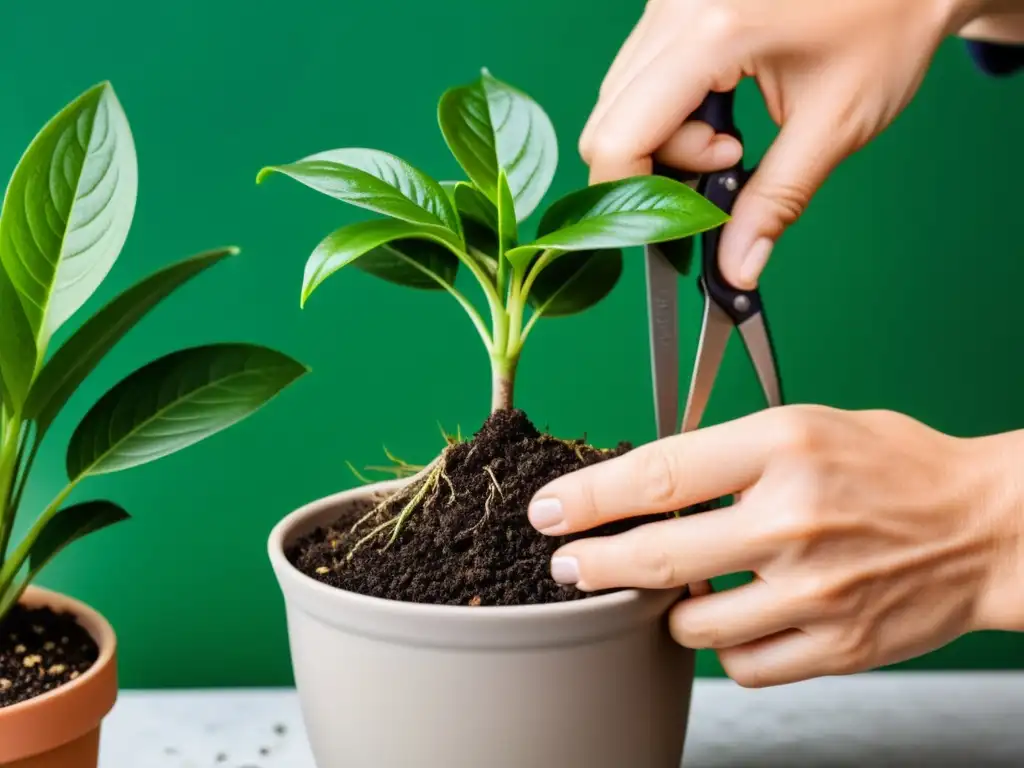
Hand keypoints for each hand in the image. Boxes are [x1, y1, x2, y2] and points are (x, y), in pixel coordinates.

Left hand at [528, 406, 1023, 686]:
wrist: (985, 527)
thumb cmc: (892, 465)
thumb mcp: (805, 424)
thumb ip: (726, 452)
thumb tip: (644, 483)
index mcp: (783, 445)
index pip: (658, 474)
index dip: (588, 497)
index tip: (550, 512)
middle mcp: (795, 518)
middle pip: (660, 558)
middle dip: (597, 566)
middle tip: (570, 567)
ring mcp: (817, 589)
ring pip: (694, 626)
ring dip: (671, 611)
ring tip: (683, 589)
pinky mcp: (838, 644)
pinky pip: (744, 666)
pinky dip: (726, 646)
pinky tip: (735, 619)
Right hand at [579, 0, 998, 288]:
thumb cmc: (889, 26)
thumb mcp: (835, 124)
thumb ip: (773, 203)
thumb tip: (736, 271)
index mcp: (712, 31)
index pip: (619, 136)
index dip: (632, 197)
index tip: (681, 221)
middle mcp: (675, 7)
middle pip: (609, 123)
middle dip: (655, 169)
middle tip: (729, 165)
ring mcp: (669, 0)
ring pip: (618, 102)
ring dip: (663, 140)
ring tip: (732, 138)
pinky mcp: (673, 3)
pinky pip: (638, 77)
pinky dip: (668, 112)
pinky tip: (719, 110)